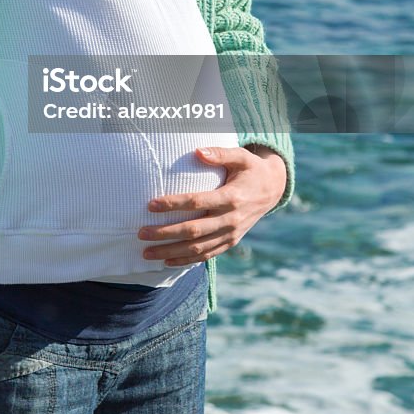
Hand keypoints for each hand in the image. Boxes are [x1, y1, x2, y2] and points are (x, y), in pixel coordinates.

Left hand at [137, 145, 287, 265]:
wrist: (272, 190)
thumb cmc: (250, 169)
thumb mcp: (241, 156)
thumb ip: (220, 153)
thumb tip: (197, 151)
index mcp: (231, 197)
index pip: (197, 202)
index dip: (173, 204)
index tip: (150, 204)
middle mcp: (230, 219)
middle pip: (193, 230)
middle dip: (165, 233)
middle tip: (141, 233)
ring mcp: (230, 234)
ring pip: (197, 248)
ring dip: (171, 252)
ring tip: (146, 252)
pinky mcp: (230, 242)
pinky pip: (207, 255)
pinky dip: (186, 260)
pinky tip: (167, 261)